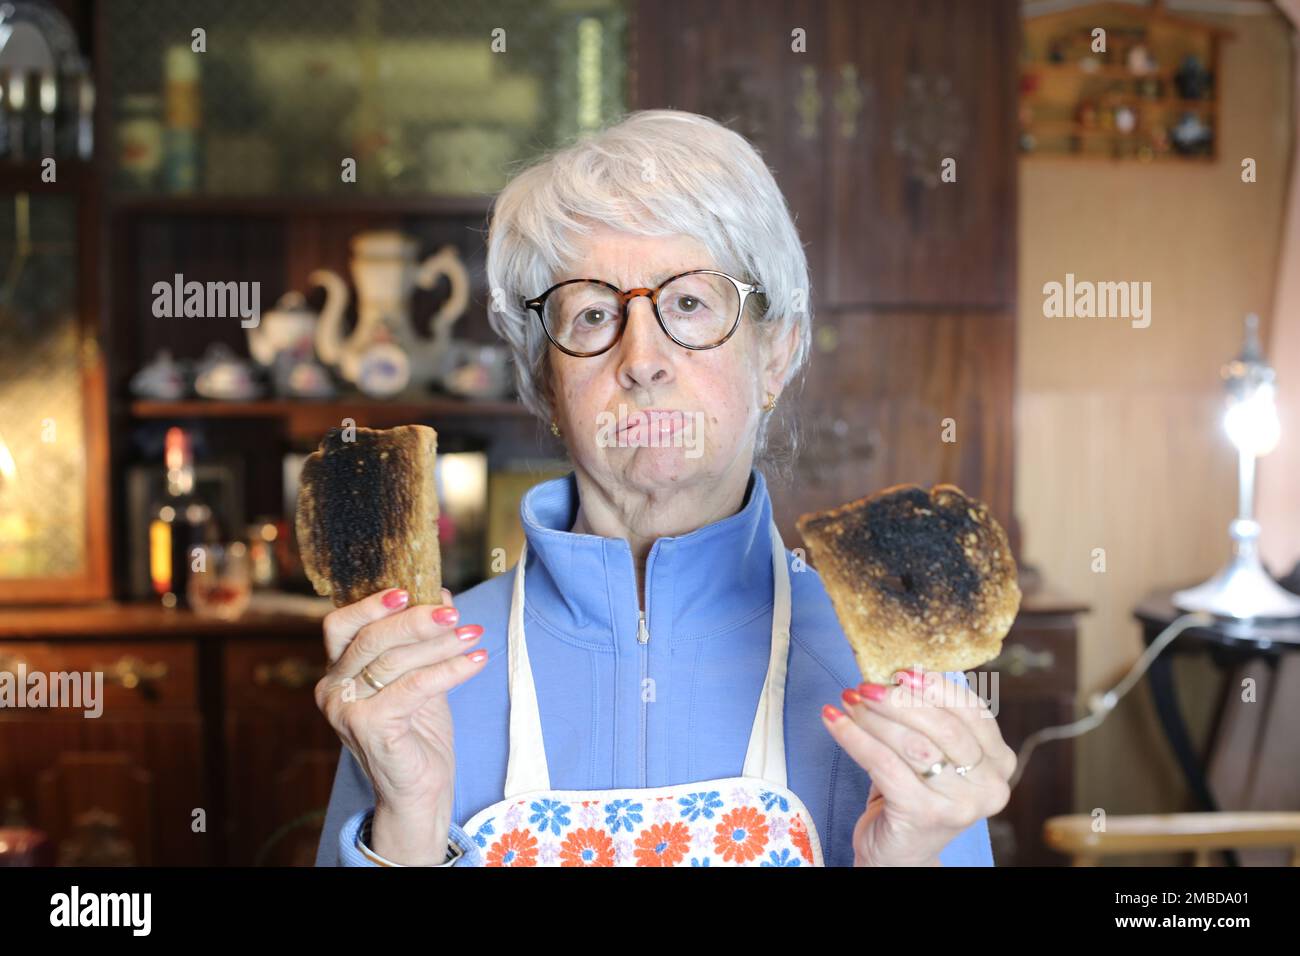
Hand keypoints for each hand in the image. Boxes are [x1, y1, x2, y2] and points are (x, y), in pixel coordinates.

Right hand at [314, 586, 487, 864]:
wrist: (419, 793)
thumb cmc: (418, 734)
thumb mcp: (418, 677)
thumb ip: (422, 641)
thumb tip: (441, 595)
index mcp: (337, 672)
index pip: (340, 625)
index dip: (370, 604)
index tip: (407, 591)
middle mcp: (333, 690)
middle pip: (370, 638)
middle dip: (416, 621)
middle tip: (454, 613)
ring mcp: (347, 710)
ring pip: (395, 661)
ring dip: (442, 644)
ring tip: (475, 634)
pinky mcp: (370, 728)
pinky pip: (414, 687)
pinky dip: (450, 670)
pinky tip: (476, 662)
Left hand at [820, 667, 1014, 866]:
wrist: (899, 854)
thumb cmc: (913, 794)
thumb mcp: (933, 754)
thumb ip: (929, 719)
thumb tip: (898, 671)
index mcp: (999, 762)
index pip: (972, 711)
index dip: (936, 687)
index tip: (901, 671)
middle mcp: (990, 786)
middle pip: (943, 726)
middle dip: (899, 700)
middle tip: (864, 685)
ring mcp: (960, 805)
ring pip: (912, 744)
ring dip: (873, 717)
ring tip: (848, 700)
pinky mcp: (924, 816)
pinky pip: (884, 764)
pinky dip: (854, 737)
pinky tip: (834, 721)